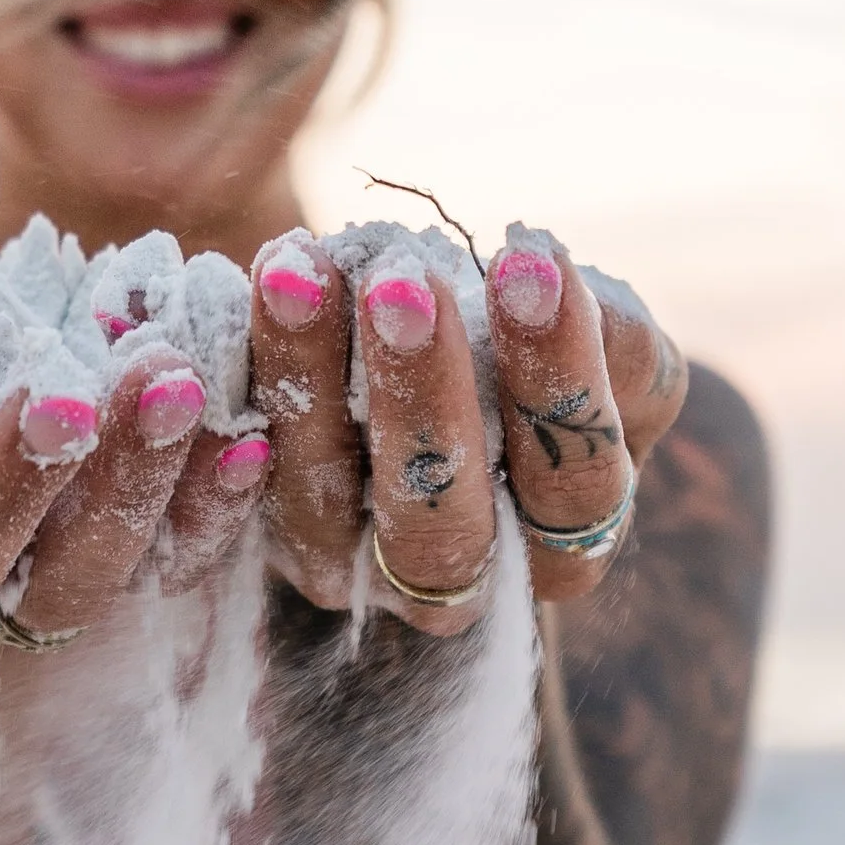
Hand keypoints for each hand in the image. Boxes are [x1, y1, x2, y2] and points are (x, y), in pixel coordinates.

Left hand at [252, 231, 686, 631]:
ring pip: (321, 499)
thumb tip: (548, 277)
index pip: (573, 483)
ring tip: (300, 271)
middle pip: (443, 524)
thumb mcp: (603, 346)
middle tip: (403, 286)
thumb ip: (606, 331)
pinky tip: (250, 293)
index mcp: (566, 545)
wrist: (422, 372)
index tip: (528, 262)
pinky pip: (237, 478)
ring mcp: (350, 569)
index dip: (555, 376)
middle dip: (422, 399)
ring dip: (308, 377)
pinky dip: (240, 390)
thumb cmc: (541, 356)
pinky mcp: (266, 532)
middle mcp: (459, 583)